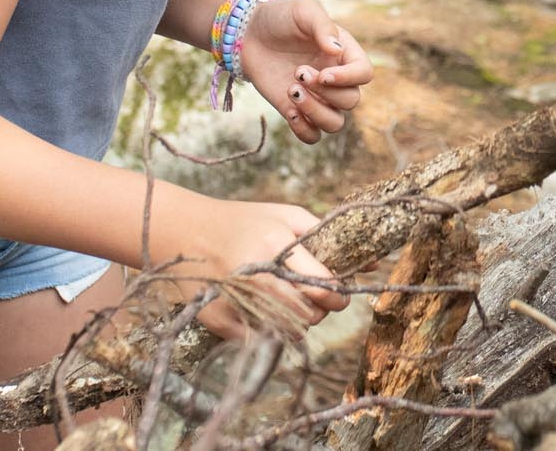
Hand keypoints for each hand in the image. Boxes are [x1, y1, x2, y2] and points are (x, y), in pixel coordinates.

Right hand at [186, 197, 346, 338]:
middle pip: (309, 315)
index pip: (323, 287)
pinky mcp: (219, 321)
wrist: (184, 232)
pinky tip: (263, 308)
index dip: (339, 296)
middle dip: (321, 310)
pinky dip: (270, 329)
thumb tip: (372, 264)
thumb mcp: (285, 215)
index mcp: (274, 245)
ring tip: (288, 300)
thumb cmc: (244, 221)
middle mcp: (255, 275)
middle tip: (314, 298)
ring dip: (298, 322)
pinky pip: (262, 340)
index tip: (339, 293)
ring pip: (289, 333)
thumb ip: (326, 236)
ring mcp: (235, 301)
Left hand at [238, 0, 373, 143]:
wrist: (249, 33)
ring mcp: (317, 98)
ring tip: (291, 90)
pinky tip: (289, 111)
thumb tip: (336, 50)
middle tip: (298, 72)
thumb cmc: (281, 18)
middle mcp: (336, 79)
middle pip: (351, 101)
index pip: (364, 74)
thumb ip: (323, 26)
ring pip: (335, 123)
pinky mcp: (297, 111)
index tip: (324, 74)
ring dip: (315, 112)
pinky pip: (313, 136)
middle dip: (325, 92)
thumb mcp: (303, 12)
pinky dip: (304, 130)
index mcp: (344, 54)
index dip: (348, 78)